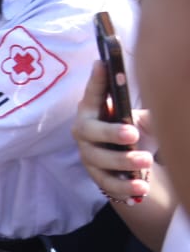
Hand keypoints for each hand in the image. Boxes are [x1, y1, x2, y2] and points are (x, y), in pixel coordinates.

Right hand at [72, 61, 152, 203]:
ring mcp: (88, 155)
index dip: (96, 80)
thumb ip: (147, 110)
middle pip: (90, 132)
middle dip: (110, 133)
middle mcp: (84, 132)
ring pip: (100, 160)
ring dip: (123, 161)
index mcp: (92, 111)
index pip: (92, 94)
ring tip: (146, 161)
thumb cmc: (131, 132)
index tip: (103, 63)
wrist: (128, 165)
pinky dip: (125, 187)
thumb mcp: (140, 119)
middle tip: (133, 133)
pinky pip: (108, 184)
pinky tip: (142, 187)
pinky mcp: (97, 177)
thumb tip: (167, 95)